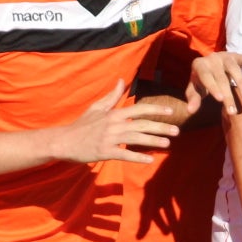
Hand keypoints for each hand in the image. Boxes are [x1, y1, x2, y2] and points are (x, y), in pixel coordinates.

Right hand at [52, 82, 178, 164]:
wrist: (65, 141)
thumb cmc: (82, 125)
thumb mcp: (97, 107)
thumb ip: (112, 95)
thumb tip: (122, 81)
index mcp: (114, 113)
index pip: (139, 109)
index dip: (156, 110)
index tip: (170, 111)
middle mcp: (114, 124)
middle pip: (142, 125)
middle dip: (161, 127)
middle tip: (177, 131)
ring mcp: (110, 138)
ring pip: (136, 139)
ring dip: (153, 141)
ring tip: (168, 144)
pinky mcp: (105, 152)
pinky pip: (124, 155)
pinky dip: (137, 157)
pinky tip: (150, 160)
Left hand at [189, 51, 241, 114]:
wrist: (210, 64)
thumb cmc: (202, 81)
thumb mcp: (195, 90)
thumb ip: (193, 99)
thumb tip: (190, 111)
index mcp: (200, 65)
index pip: (206, 77)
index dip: (213, 87)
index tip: (220, 100)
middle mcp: (213, 58)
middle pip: (221, 77)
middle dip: (228, 95)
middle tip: (233, 111)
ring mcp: (226, 56)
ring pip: (234, 68)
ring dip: (241, 82)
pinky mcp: (237, 55)